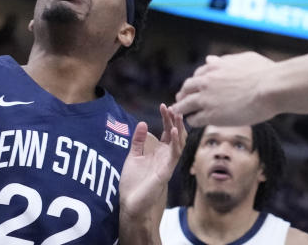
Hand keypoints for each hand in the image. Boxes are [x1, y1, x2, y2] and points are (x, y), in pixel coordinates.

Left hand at [119, 105, 185, 222]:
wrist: (129, 203)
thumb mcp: (133, 156)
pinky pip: (174, 156)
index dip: (167, 119)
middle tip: (172, 107)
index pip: (166, 133)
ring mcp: (167, 165)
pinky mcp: (165, 172)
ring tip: (177, 115)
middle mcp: (165, 158)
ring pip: (178, 144)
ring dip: (178, 129)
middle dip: (174, 121)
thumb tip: (143, 122)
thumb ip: (138, 140)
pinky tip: (173, 131)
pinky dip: (175, 142)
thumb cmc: (132, 182)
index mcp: (158, 153)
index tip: (164, 105)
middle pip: (174, 136)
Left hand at [171, 52, 276, 126]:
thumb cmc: (263, 72)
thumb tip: (210, 59)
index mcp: (214, 67)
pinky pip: (195, 119)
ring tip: (177, 112)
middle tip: (180, 99)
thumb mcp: (242, 59)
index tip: (194, 87)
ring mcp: (207, 98)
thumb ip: (224, 60)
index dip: (195, 83)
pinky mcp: (212, 115)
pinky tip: (193, 123)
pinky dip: (192, 120)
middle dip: (183, 94)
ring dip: (181, 108)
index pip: (198, 75)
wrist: (268, 88)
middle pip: (187, 88)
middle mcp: (206, 81)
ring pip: (186, 104)